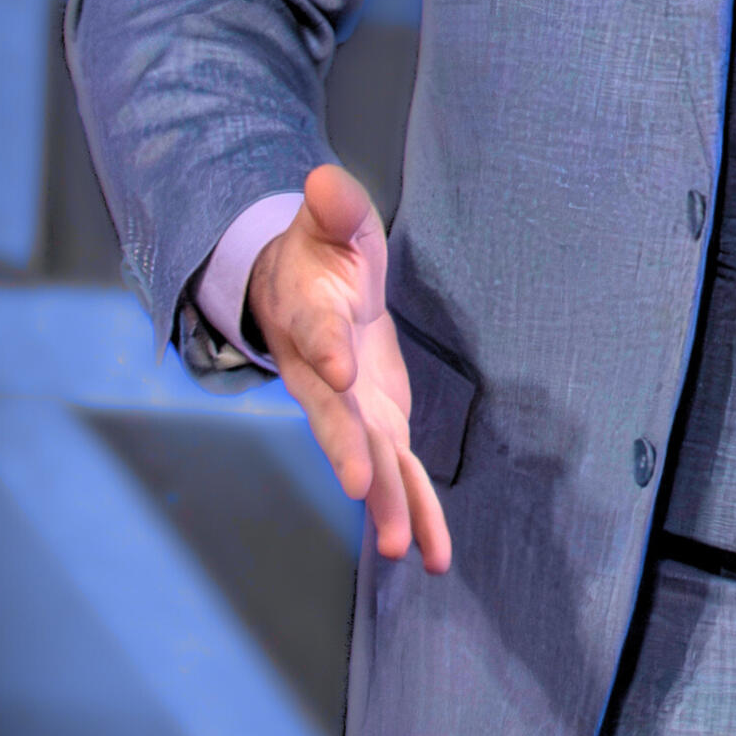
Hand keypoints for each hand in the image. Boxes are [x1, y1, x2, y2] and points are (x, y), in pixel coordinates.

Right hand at [247, 163, 452, 573]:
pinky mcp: (379, 425)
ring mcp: (351, 409)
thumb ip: (333, 207)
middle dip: (351, 453)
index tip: (339, 368)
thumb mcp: (331, 222)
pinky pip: (400, 475)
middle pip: (335, 419)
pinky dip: (417, 513)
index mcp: (310, 318)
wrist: (304, 292)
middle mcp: (323, 377)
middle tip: (363, 490)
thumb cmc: (320, 253)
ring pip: (370, 460)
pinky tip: (432, 557)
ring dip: (386, 504)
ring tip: (397, 550)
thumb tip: (328, 179)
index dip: (326, 349)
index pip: (316, 334)